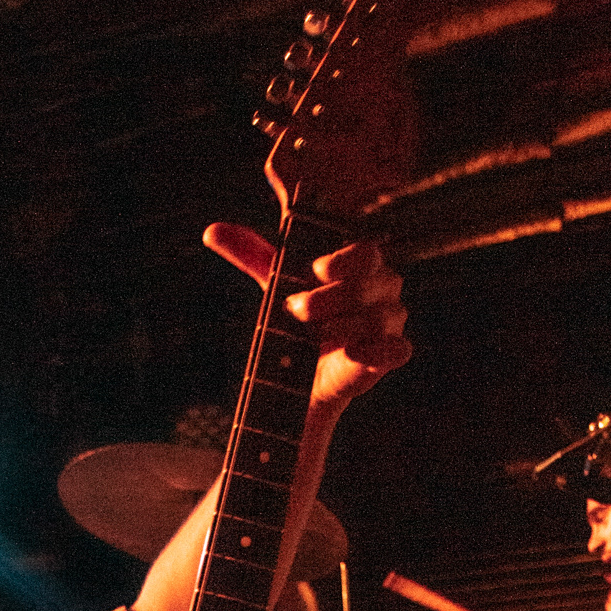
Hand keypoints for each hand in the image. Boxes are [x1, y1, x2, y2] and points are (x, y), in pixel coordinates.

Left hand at [204, 226, 410, 406]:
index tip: (315, 270)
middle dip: (330, 297)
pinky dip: (378, 351)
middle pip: (370, 282)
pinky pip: (398, 349)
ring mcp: (389, 321)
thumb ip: (251, 256)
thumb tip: (212, 231)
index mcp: (360, 265)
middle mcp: (382, 288)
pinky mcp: (390, 355)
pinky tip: (353, 352)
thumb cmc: (296, 321)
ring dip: (342, 326)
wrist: (301, 379)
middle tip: (297, 310)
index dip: (342, 259)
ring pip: (380, 316)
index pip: (366, 251)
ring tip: (313, 337)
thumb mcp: (274, 286)